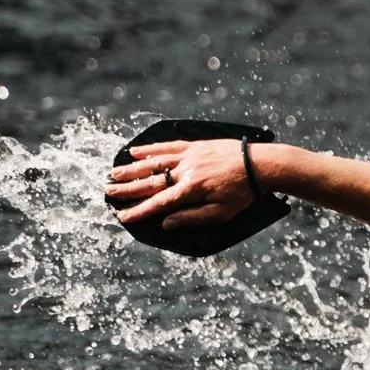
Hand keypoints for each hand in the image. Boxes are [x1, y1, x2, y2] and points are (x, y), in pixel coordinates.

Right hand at [103, 139, 256, 229]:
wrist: (262, 164)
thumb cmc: (244, 192)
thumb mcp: (222, 213)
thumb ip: (192, 217)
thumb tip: (165, 224)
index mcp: (191, 190)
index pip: (158, 203)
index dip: (139, 211)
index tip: (122, 216)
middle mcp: (186, 171)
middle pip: (150, 181)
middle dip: (127, 189)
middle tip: (108, 192)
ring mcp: (189, 155)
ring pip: (154, 162)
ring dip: (132, 168)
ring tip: (114, 173)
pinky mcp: (195, 145)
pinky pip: (167, 146)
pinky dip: (150, 149)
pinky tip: (136, 150)